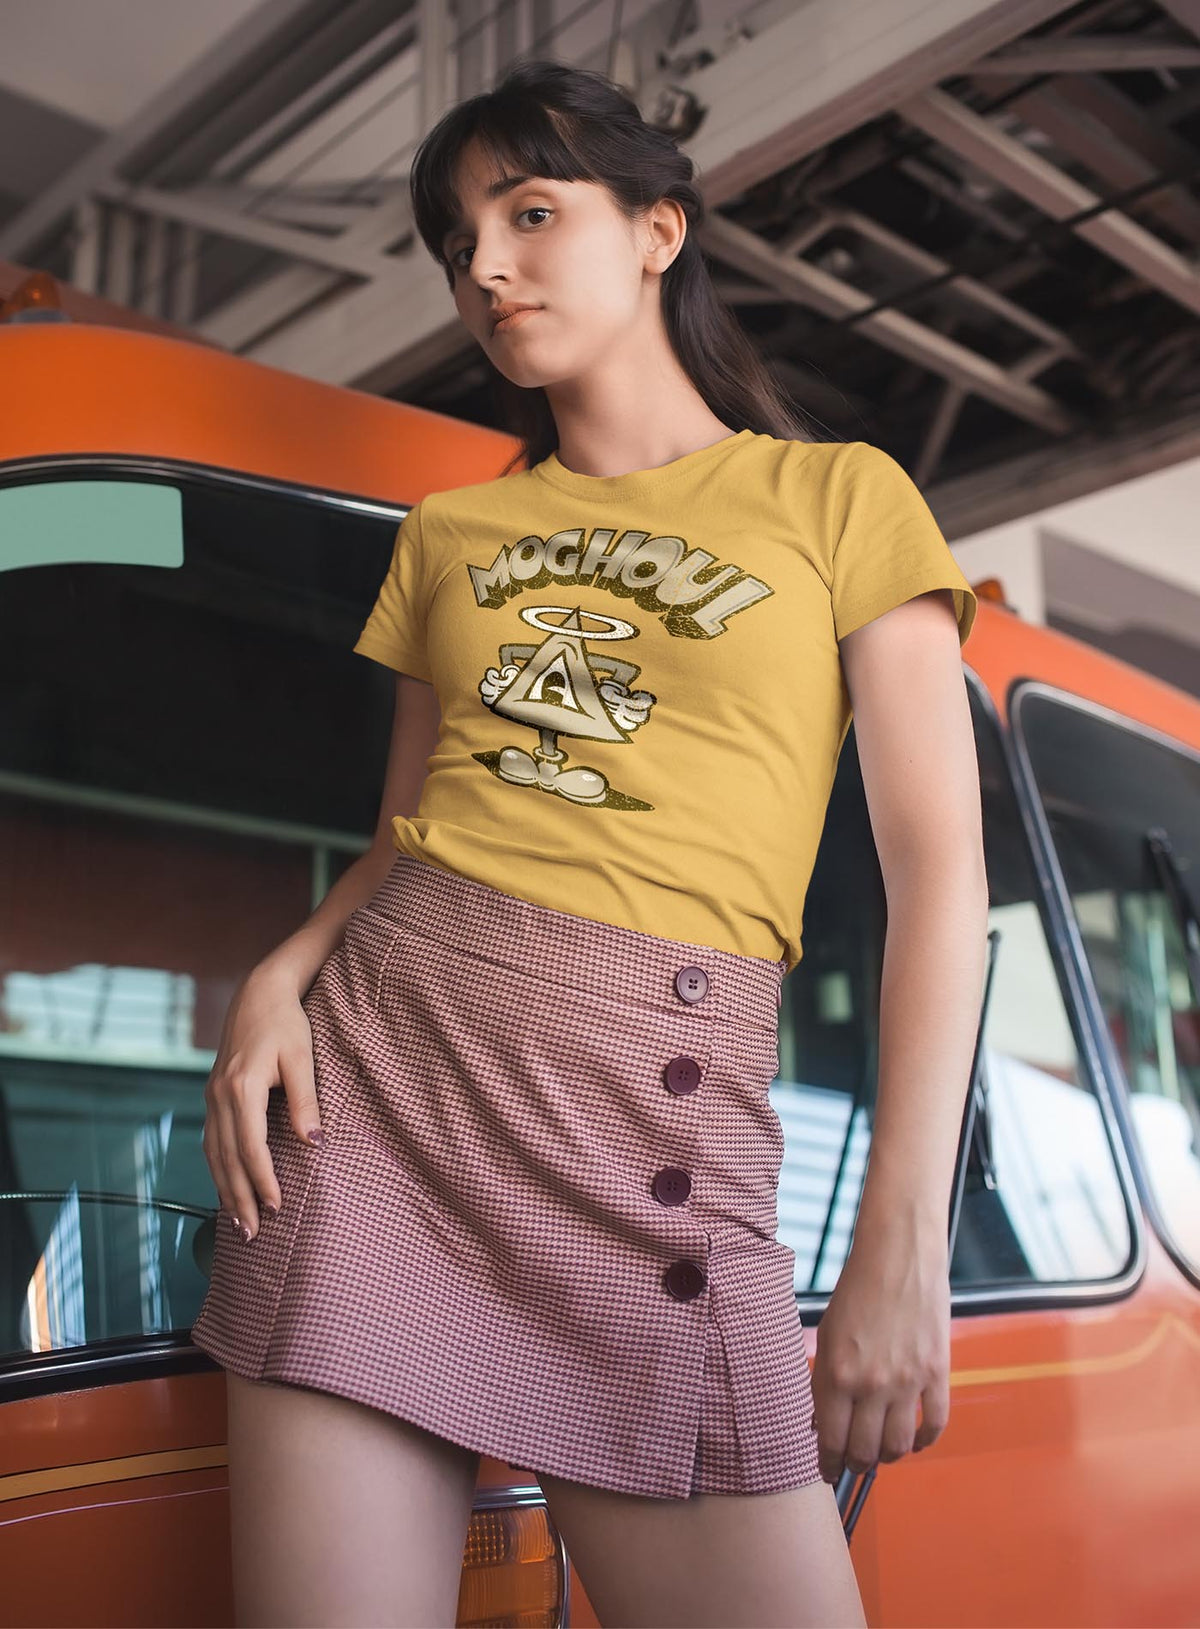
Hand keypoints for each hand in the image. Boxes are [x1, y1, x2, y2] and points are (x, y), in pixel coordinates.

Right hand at [201, 966, 323, 1239]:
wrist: (258, 995)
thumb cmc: (286, 1024)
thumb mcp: (302, 1057)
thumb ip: (305, 1100)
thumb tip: (312, 1141)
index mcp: (242, 1086)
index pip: (250, 1146)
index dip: (262, 1179)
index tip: (276, 1206)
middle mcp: (220, 1095)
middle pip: (227, 1158)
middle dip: (239, 1198)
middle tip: (252, 1235)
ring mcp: (211, 1096)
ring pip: (214, 1153)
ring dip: (225, 1189)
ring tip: (239, 1222)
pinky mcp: (213, 1096)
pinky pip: (212, 1141)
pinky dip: (219, 1169)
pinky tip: (228, 1188)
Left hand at [809, 1226, 950, 1483]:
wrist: (898, 1255)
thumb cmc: (857, 1290)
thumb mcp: (828, 1335)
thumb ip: (825, 1381)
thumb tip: (821, 1422)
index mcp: (837, 1375)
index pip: (830, 1440)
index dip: (828, 1463)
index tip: (828, 1471)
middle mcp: (871, 1385)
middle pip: (865, 1452)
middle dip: (857, 1465)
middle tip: (854, 1464)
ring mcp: (907, 1382)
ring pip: (900, 1446)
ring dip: (890, 1456)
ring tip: (883, 1451)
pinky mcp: (937, 1373)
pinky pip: (935, 1424)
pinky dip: (926, 1440)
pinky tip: (917, 1440)